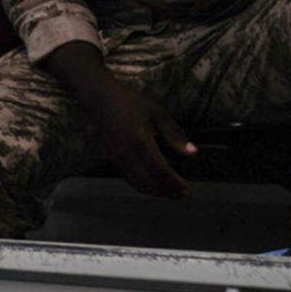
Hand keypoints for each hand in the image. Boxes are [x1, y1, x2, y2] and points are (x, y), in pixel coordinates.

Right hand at [78, 73, 194, 198]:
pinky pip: (128, 178)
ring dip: (155, 191)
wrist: (98, 97)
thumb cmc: (128, 101)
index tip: (186, 188)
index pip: (160, 170)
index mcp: (140, 140)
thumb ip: (174, 134)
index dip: (174, 183)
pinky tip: (153, 183)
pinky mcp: (110, 158)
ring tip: (170, 192)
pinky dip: (143, 185)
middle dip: (166, 191)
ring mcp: (116, 157)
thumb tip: (192, 152)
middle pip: (149, 182)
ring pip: (137, 183)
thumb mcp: (156, 112)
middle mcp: (126, 152)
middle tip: (181, 194)